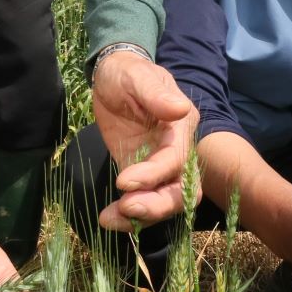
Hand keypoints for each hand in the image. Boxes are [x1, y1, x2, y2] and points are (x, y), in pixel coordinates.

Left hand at [91, 51, 197, 231]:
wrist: (113, 76)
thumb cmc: (127, 73)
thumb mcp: (137, 76)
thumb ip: (156, 94)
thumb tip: (180, 109)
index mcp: (181, 126)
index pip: (176, 160)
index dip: (154, 174)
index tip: (123, 181)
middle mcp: (177, 150)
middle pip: (183, 191)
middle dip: (157, 205)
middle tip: (125, 208)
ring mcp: (160, 165)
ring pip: (166, 201)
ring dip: (142, 216)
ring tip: (110, 219)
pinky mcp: (141, 173)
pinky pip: (143, 199)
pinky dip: (129, 215)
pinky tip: (108, 218)